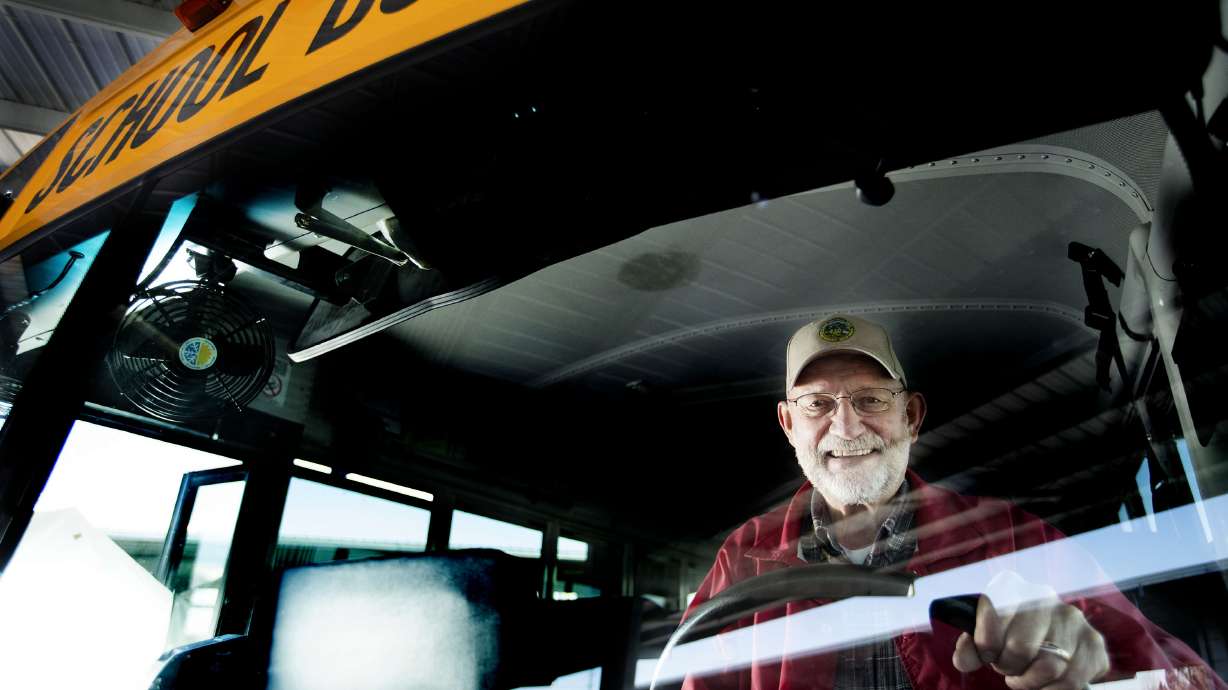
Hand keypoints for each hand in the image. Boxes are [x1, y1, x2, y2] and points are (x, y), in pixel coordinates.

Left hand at [952, 594, 1108, 689]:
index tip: (988, 653)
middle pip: (1021, 648)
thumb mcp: (982, 637)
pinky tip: (1047, 683)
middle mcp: (1044, 595)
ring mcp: (1072, 617)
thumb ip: (969, 649)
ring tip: (1025, 676)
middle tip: (1009, 668)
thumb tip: (965, 660)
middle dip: (1009, 666)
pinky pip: (1074, 680)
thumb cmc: (1006, 636)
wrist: (1042, 636)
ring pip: (1049, 667)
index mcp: (1010, 586)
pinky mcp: (1094, 642)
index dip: (986, 645)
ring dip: (1031, 681)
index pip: (992, 616)